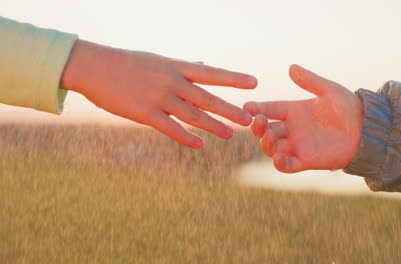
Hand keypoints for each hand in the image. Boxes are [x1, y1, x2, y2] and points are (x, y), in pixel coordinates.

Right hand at [61, 40, 257, 148]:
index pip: (211, 73)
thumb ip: (183, 66)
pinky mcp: (143, 113)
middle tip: (250, 119)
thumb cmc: (127, 62)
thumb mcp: (158, 60)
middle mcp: (171, 81)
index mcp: (175, 66)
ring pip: (192, 114)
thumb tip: (203, 64)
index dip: (233, 78)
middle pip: (207, 97)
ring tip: (230, 134)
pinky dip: (186, 136)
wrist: (93, 66)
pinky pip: (169, 127)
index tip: (254, 83)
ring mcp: (158, 97)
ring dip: (213, 125)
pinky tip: (200, 144)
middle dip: (229, 109)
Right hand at [243, 64, 362, 172]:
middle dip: (258, 127)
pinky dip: (279, 164)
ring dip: (265, 144)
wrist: (366, 129)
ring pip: (272, 147)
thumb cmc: (348, 107)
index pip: (269, 109)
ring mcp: (297, 145)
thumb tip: (291, 67)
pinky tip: (277, 158)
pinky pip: (287, 165)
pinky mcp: (306, 160)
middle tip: (257, 122)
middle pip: (266, 130)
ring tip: (268, 136)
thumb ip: (310, 81)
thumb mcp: (329, 90)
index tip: (247, 106)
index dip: (257, 108)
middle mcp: (292, 129)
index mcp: (294, 111)